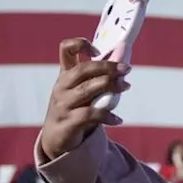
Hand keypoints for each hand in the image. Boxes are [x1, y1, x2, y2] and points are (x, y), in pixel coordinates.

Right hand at [39, 38, 130, 159]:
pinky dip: (107, 115)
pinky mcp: (67, 122)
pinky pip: (90, 115)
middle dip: (107, 67)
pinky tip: (118, 119)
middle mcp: (61, 86)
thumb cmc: (75, 109)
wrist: (56, 139)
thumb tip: (124, 58)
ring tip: (126, 86)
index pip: (66, 49)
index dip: (81, 44)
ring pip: (87, 90)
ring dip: (110, 86)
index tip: (97, 52)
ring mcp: (62, 104)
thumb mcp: (84, 90)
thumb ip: (101, 76)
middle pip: (82, 69)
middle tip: (126, 69)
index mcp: (65, 74)